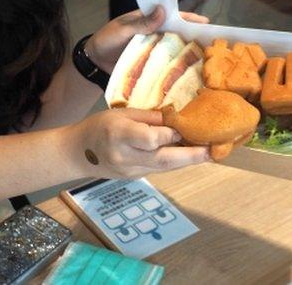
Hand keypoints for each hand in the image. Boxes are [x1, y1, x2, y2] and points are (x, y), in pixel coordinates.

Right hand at [70, 108, 209, 178]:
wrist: (77, 153)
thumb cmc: (98, 126)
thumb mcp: (120, 113)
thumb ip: (148, 117)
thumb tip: (175, 118)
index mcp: (119, 134)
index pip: (151, 139)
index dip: (170, 135)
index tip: (186, 126)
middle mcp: (126, 155)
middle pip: (163, 159)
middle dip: (191, 155)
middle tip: (214, 150)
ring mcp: (130, 170)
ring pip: (164, 168)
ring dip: (188, 160)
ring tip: (209, 152)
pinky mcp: (134, 177)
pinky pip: (159, 170)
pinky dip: (175, 162)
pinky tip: (188, 155)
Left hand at [85, 6, 209, 73]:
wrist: (93, 62)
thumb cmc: (106, 40)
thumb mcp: (122, 30)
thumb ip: (141, 23)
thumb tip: (163, 11)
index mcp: (148, 20)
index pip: (172, 16)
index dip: (189, 19)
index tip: (205, 22)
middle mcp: (154, 34)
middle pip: (178, 34)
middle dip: (194, 37)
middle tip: (213, 44)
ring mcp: (153, 50)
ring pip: (174, 50)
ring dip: (188, 54)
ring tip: (208, 60)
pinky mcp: (150, 65)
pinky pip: (165, 65)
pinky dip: (176, 68)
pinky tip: (189, 74)